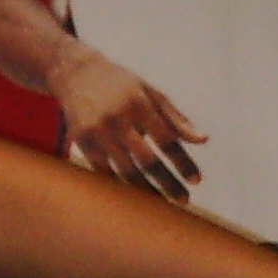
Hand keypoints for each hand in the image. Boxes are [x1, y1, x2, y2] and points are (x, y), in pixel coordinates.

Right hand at [49, 43, 204, 201]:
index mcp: (139, 104)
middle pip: (147, 161)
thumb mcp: (150, 92)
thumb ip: (176, 118)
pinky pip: (103, 171)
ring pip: (125, 171)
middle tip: (184, 200)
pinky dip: (119, 185)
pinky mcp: (81, 141)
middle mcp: (118, 119)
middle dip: (168, 183)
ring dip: (146, 191)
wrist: (75, 73)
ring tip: (161, 204)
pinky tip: (133, 197)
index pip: (167, 140)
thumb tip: (202, 140)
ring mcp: (97, 132)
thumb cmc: (120, 83)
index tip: (196, 180)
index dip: (183, 162)